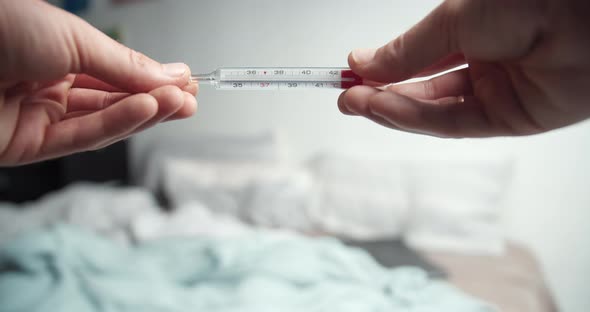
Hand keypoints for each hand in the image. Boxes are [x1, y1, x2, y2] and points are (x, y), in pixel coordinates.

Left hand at [0, 0, 196, 165]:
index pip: (115, 72)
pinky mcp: (26, 146)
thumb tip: (171, 76)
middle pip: (113, 99)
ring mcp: (37, 116)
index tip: (187, 81)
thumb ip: (124, 65)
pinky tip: (146, 111)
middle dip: (155, 99)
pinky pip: (80, 137)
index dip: (153, 78)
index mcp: (55, 52)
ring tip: (179, 105)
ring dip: (143, 114)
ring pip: (102, 121)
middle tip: (191, 100)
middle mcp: (47, 85)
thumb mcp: (74, 39)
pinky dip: (116, 125)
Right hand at [338, 0, 589, 137]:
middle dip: (381, 94)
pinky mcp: (513, 119)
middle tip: (345, 96)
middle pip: (423, 89)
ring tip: (356, 103)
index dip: (383, 69)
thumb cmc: (528, 0)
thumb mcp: (454, 20)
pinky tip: (386, 108)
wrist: (585, 16)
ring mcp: (499, 93)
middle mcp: (486, 63)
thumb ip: (409, 50)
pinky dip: (418, 118)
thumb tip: (365, 63)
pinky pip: (456, 123)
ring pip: (436, 110)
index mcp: (475, 32)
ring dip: (393, 109)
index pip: (419, 58)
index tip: (349, 73)